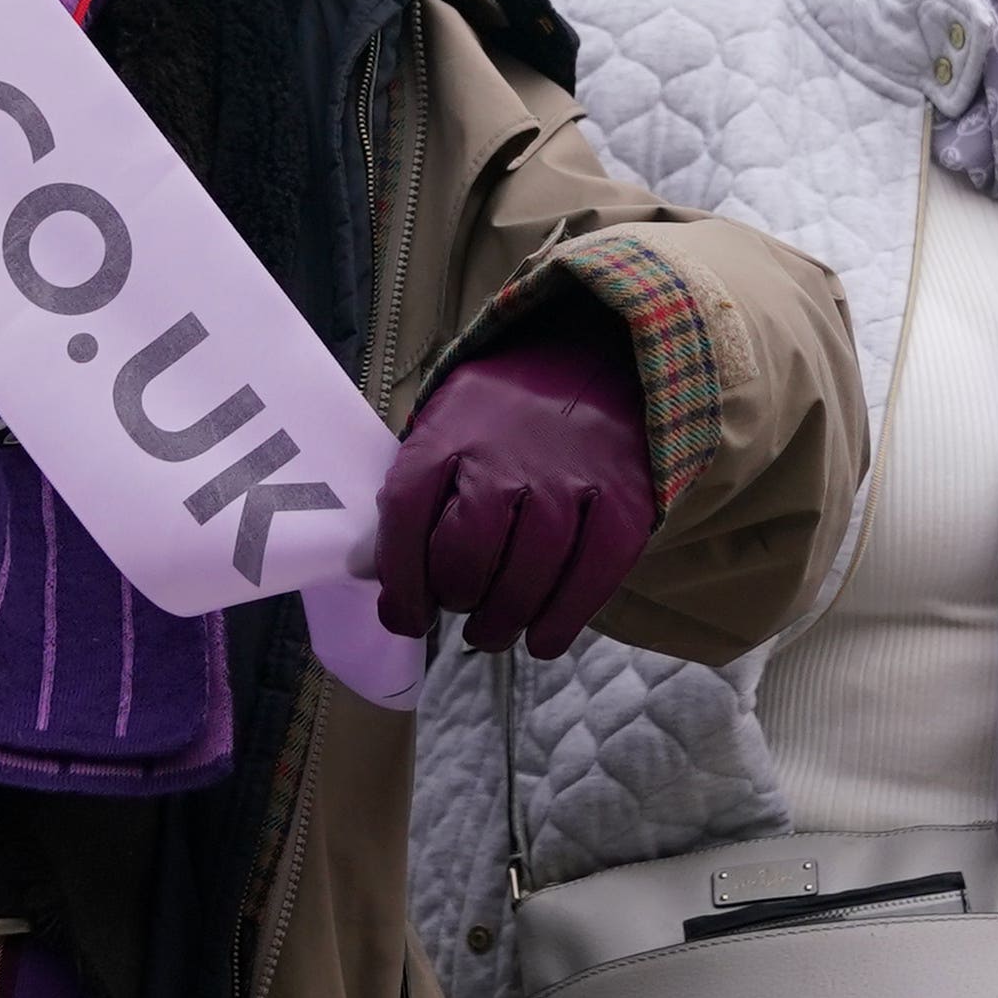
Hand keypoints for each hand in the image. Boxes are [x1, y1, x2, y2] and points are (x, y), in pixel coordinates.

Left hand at [370, 310, 658, 656]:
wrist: (604, 360)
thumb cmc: (509, 413)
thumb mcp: (449, 423)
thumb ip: (416, 490)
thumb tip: (373, 573)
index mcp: (452, 429)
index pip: (406, 512)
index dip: (399, 580)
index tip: (403, 618)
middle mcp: (510, 455)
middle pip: (465, 556)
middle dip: (453, 598)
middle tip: (459, 605)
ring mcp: (571, 480)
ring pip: (524, 581)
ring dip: (500, 623)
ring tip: (491, 630)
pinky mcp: (624, 505)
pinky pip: (588, 582)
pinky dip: (559, 623)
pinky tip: (541, 637)